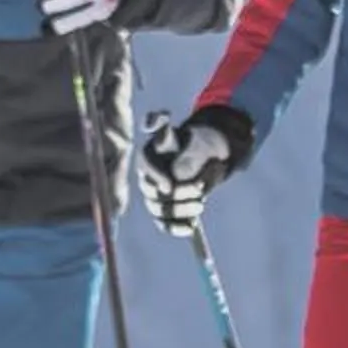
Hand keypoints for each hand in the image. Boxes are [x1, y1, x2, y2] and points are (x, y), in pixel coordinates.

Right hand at [138, 107, 250, 235]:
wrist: (198, 160)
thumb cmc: (186, 144)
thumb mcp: (177, 133)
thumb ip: (163, 126)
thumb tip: (156, 118)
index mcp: (147, 159)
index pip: (146, 169)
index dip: (156, 178)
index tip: (170, 185)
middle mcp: (146, 181)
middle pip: (155, 194)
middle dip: (179, 194)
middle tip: (200, 188)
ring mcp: (154, 199)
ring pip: (161, 211)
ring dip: (181, 211)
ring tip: (201, 203)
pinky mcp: (163, 214)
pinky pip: (165, 225)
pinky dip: (177, 228)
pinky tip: (192, 227)